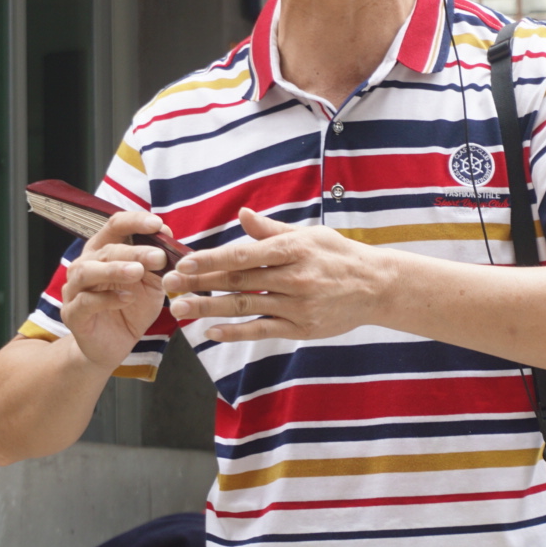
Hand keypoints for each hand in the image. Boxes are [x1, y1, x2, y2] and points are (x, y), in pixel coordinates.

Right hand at [60, 209, 171, 370]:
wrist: (113, 345)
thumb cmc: (131, 308)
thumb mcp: (151, 284)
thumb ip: (158, 264)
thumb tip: (169, 237)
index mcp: (103, 251)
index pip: (115, 226)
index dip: (135, 221)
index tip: (158, 224)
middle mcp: (85, 265)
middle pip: (106, 249)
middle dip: (134, 251)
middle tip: (158, 257)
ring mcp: (74, 289)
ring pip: (88, 271)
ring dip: (114, 269)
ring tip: (138, 272)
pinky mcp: (72, 314)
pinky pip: (85, 301)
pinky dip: (107, 298)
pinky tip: (127, 299)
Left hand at [164, 208, 392, 342]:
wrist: (375, 286)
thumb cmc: (338, 255)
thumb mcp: (308, 235)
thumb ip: (271, 230)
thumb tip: (242, 214)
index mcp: (293, 249)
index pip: (244, 254)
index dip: (212, 259)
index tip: (183, 262)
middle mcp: (294, 277)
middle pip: (238, 281)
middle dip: (200, 282)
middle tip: (169, 284)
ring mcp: (297, 305)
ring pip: (245, 307)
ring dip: (209, 308)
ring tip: (180, 308)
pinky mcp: (301, 328)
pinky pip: (262, 331)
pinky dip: (236, 332)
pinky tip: (212, 331)